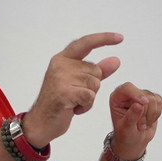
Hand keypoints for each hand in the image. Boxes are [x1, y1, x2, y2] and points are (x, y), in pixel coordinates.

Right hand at [22, 33, 122, 148]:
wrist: (41, 122)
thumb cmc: (60, 102)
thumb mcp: (79, 83)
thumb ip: (97, 71)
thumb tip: (116, 60)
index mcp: (62, 59)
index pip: (86, 43)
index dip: (104, 38)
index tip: (120, 37)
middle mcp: (60, 64)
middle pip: (96, 70)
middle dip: (92, 86)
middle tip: (75, 95)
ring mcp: (61, 77)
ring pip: (95, 84)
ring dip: (89, 98)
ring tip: (73, 102)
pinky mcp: (64, 92)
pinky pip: (90, 96)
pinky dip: (86, 106)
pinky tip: (74, 109)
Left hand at [107, 83, 161, 159]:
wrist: (133, 140)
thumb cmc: (125, 134)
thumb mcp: (125, 128)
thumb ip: (131, 116)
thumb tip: (139, 104)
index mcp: (117, 97)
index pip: (127, 88)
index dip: (137, 94)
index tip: (143, 103)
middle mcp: (129, 93)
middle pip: (144, 95)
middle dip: (145, 114)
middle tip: (139, 126)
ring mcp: (141, 95)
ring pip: (154, 99)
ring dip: (151, 116)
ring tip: (143, 124)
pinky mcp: (152, 99)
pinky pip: (160, 102)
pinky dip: (156, 114)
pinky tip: (149, 120)